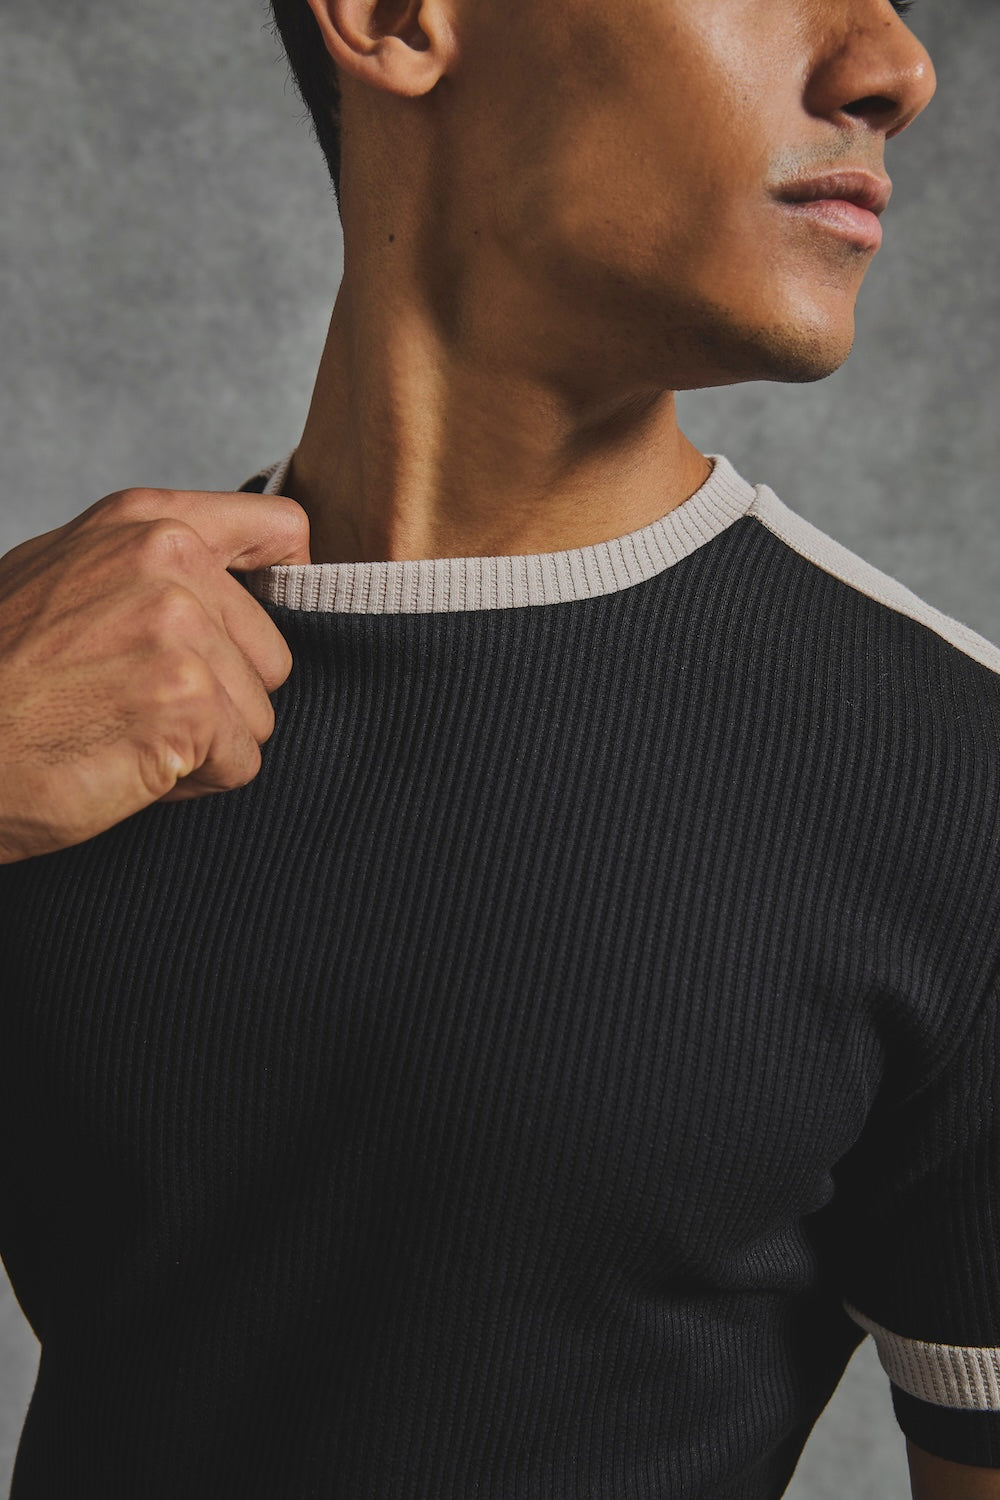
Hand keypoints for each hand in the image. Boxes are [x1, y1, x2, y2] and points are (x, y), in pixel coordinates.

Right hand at [0, 485, 310, 863]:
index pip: (284, 533)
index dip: (279, 594)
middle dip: (221, 695)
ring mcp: (180, 629)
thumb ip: (154, 567)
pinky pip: (241, 763)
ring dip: (203, 743)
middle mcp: (169, 559)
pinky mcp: (184, 701)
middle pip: (275, 652)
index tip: (244, 632)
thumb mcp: (68, 577)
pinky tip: (128, 766)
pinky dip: (192, 784)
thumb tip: (247, 579)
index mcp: (147, 520)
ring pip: (259, 713)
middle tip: (135, 704)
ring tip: (122, 732)